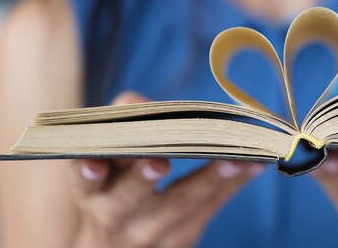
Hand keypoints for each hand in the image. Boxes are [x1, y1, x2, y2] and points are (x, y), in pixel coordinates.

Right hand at [70, 92, 264, 247]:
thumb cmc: (114, 188)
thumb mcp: (105, 163)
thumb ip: (121, 126)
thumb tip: (141, 102)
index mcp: (91, 192)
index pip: (83, 184)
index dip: (86, 174)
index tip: (94, 164)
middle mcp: (114, 218)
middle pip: (127, 200)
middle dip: (143, 179)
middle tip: (159, 163)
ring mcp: (149, 236)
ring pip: (179, 207)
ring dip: (209, 180)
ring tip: (235, 160)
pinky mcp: (181, 241)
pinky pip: (208, 211)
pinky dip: (232, 185)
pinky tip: (254, 165)